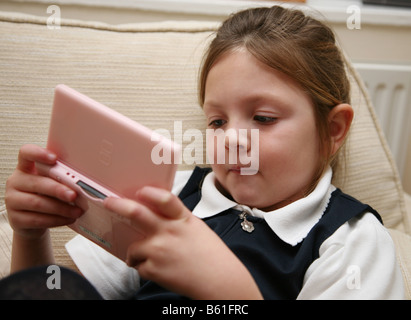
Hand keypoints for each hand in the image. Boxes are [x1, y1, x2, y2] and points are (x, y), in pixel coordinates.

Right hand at [5, 144, 82, 238]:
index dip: (38, 154)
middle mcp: (15, 182)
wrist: (31, 222)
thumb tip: (82, 181)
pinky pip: (38, 220)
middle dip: (58, 190)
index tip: (54, 158)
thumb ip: (59, 177)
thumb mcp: (50, 183)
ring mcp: (12, 201)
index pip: (26, 153)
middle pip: (37, 183)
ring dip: (61, 208)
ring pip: (38, 204)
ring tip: (77, 211)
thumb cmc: (45, 196)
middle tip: (74, 195)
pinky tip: (69, 219)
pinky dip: (57, 220)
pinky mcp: (15, 219)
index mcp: (25, 168)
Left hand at [104, 186, 262, 298]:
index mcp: (182, 219)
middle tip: (108, 202)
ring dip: (136, 253)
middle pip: (137, 213)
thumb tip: (155, 214)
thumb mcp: (196, 228)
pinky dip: (145, 269)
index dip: (149, 193)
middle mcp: (169, 231)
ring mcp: (159, 250)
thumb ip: (176, 219)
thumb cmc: (210, 254)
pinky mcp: (154, 269)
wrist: (219, 281)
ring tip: (152, 258)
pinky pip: (139, 266)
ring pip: (133, 247)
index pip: (164, 199)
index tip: (139, 191)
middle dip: (118, 205)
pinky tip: (161, 269)